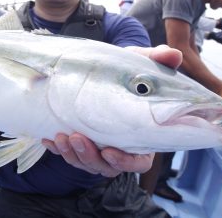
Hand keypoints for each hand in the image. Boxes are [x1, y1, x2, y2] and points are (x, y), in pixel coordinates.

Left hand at [41, 45, 178, 175]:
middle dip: (90, 157)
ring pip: (86, 163)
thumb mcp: (140, 61)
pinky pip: (69, 153)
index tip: (110, 152)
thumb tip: (173, 55)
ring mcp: (99, 146)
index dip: (125, 162)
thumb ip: (158, 59)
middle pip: (107, 166)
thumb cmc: (127, 70)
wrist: (104, 68)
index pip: (138, 162)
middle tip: (77, 137)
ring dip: (73, 154)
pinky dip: (58, 149)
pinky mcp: (81, 140)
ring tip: (61, 137)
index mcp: (141, 136)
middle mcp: (120, 146)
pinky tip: (48, 139)